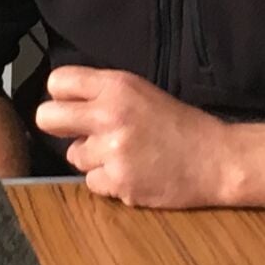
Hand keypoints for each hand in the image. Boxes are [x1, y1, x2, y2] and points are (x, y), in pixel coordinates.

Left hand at [34, 66, 232, 207]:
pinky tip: (132, 173)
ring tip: (124, 154)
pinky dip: (108, 181)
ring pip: (74, 156)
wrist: (216, 159)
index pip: (58, 82)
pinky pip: (92, 183)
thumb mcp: (141, 91)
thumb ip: (104, 93)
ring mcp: (113, 151)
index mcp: (116, 86)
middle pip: (47, 117)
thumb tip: (65, 101)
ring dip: (93, 158)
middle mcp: (110, 115)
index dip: (61, 95)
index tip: (73, 105)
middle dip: (57, 126)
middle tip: (78, 132)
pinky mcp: (119, 183)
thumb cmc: (180, 124)